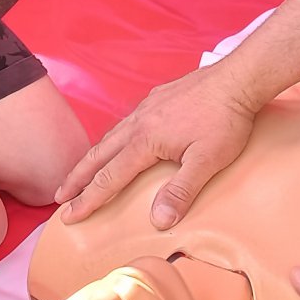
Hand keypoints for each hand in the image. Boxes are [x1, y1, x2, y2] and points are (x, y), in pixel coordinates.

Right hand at [54, 64, 257, 227]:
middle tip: (60, 196)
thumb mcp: (208, 160)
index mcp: (146, 140)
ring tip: (81, 172)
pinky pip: (126, 122)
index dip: (89, 199)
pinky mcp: (159, 97)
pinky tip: (119, 141)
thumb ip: (181, 191)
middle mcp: (139, 122)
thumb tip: (158, 221)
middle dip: (78, 178)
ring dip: (92, 157)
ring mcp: (148, 107)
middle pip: (99, 154)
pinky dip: (112, 138)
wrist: (239, 78)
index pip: (110, 177)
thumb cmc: (225, 120)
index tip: (69, 216)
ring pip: (111, 136)